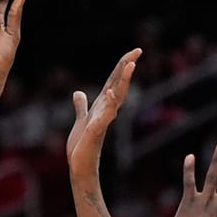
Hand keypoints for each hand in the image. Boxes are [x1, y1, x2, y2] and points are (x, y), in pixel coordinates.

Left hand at [66, 48, 141, 177]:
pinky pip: (105, 115)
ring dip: (123, 81)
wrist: (81, 167)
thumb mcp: (81, 120)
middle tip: (138, 50)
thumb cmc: (82, 146)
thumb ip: (81, 106)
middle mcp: (106, 110)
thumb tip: (78, 93)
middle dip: (127, 66)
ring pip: (117, 96)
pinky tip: (112, 93)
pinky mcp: (96, 130)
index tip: (134, 51)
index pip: (115, 81)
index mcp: (102, 105)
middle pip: (119, 84)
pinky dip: (110, 104)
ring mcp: (103, 120)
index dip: (123, 65)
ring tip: (130, 65)